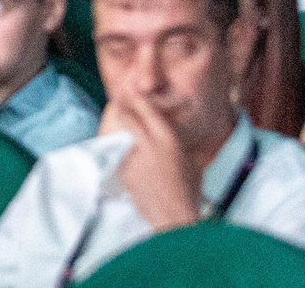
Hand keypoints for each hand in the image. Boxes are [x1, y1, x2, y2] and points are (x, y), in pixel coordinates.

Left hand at [99, 80, 203, 231]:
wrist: (174, 216)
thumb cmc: (188, 189)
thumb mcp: (189, 158)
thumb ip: (175, 140)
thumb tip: (167, 128)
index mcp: (167, 137)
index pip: (145, 107)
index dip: (135, 95)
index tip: (130, 89)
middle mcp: (148, 143)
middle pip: (125, 112)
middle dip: (119, 103)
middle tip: (117, 99)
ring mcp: (133, 156)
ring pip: (117, 128)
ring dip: (115, 120)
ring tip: (114, 115)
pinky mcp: (122, 169)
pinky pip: (116, 148)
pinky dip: (115, 142)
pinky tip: (117, 141)